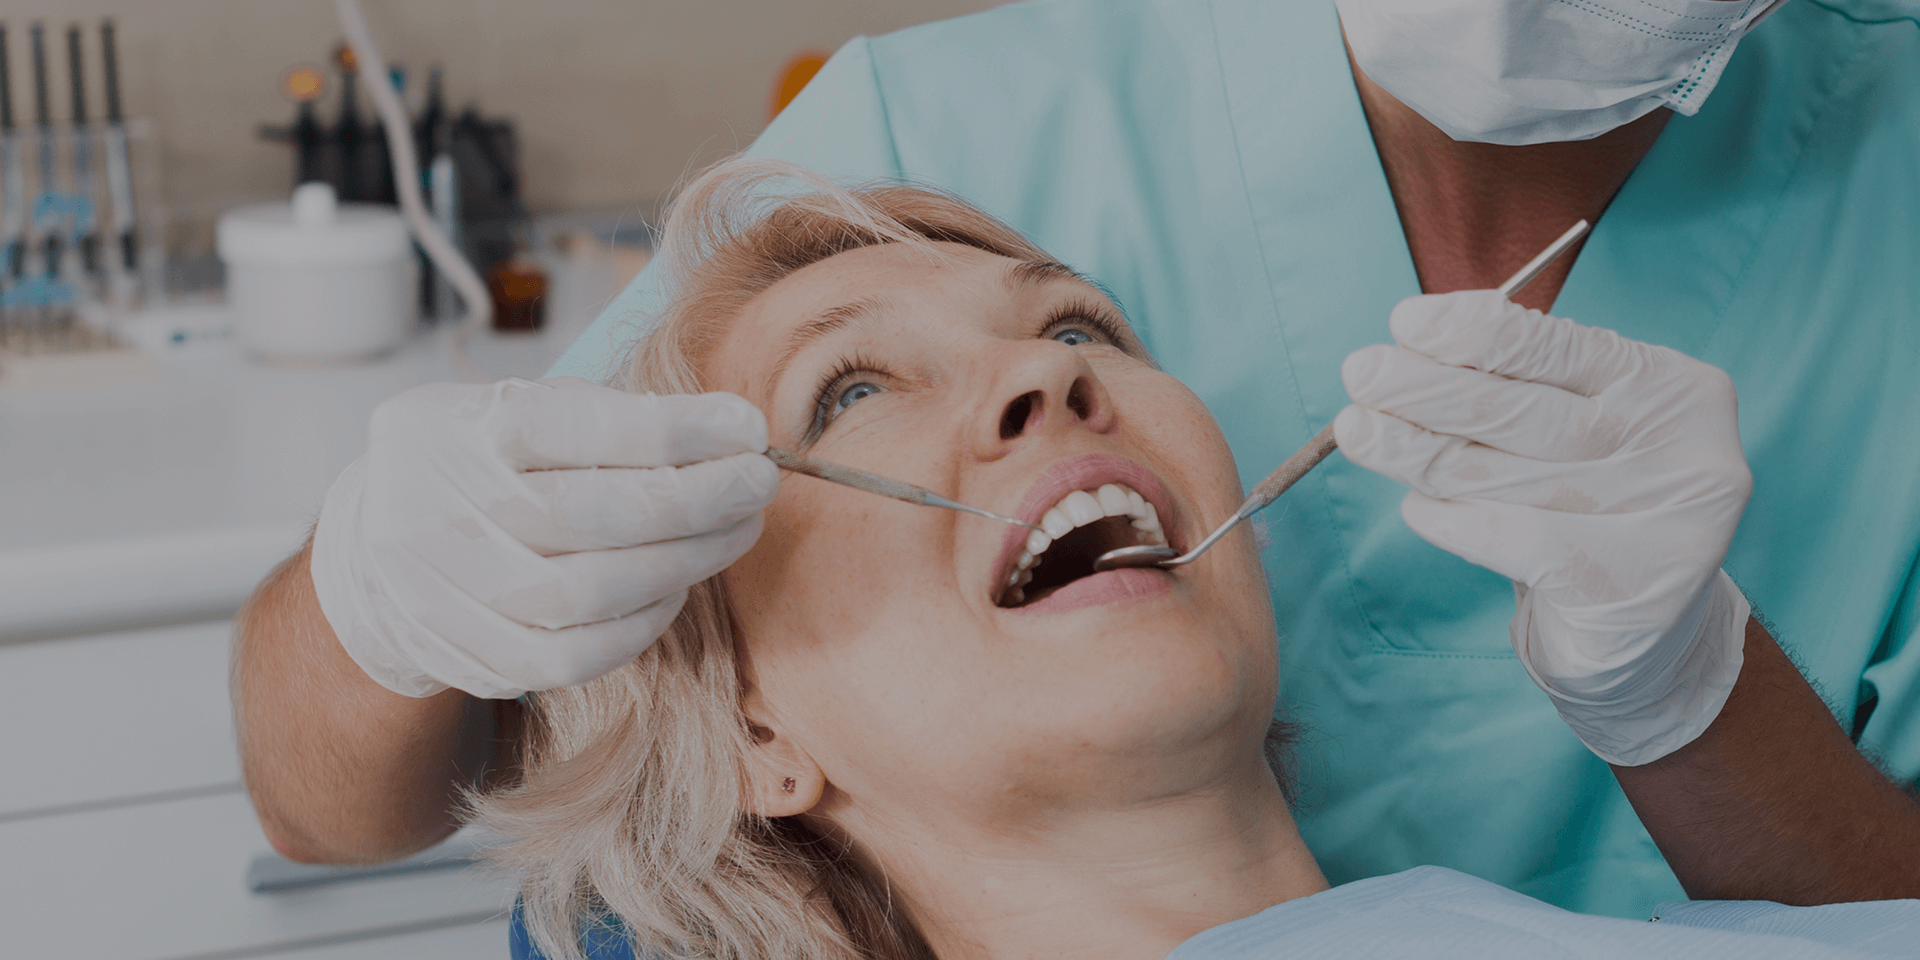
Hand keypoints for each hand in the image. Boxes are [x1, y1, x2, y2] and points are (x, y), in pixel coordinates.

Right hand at [310, 377, 777, 698]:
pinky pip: (575, 656)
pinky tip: (677, 588)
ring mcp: (447, 593)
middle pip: (592, 514)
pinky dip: (642, 624)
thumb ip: (602, 416)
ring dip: (684, 561)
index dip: (675, 430)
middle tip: (757, 483)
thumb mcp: (515, 409)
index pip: (577, 427)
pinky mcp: (470, 657)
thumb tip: (723, 433)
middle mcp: (440, 510)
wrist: (374, 555)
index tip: (747, 426)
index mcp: (455, 429)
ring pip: (589, 592)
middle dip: (696, 499)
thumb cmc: (477, 465)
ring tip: (736, 529)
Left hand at [1334, 290, 1751, 765]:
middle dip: (1426, 387)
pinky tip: (1415, 507)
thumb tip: (1415, 341)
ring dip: (1414, 449)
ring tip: (1356, 430)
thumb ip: (1520, 383)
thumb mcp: (1579, 425)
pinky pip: (1508, 538)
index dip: (1472, 333)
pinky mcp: (1623, 586)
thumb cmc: (1596, 504)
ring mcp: (1658, 520)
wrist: (1649, 629)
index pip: (1559, 346)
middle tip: (1360, 372)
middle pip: (1522, 409)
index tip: (1404, 323)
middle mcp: (1677, 448)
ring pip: (1501, 474)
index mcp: (1671, 388)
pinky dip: (1450, 518)